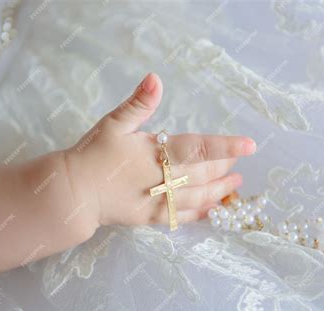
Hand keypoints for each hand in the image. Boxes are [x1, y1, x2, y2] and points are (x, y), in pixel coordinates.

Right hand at [64, 73, 255, 227]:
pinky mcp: (151, 218)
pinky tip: (212, 210)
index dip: (226, 146)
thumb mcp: (114, 123)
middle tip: (239, 162)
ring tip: (235, 185)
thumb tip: (156, 78)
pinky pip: (182, 217)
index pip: (200, 149)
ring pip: (198, 197)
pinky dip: (201, 213)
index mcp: (157, 153)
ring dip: (219, 191)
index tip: (250, 145)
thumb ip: (139, 103)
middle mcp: (163, 179)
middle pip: (204, 174)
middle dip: (225, 167)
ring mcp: (159, 201)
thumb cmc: (93, 154)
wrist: (72, 192)